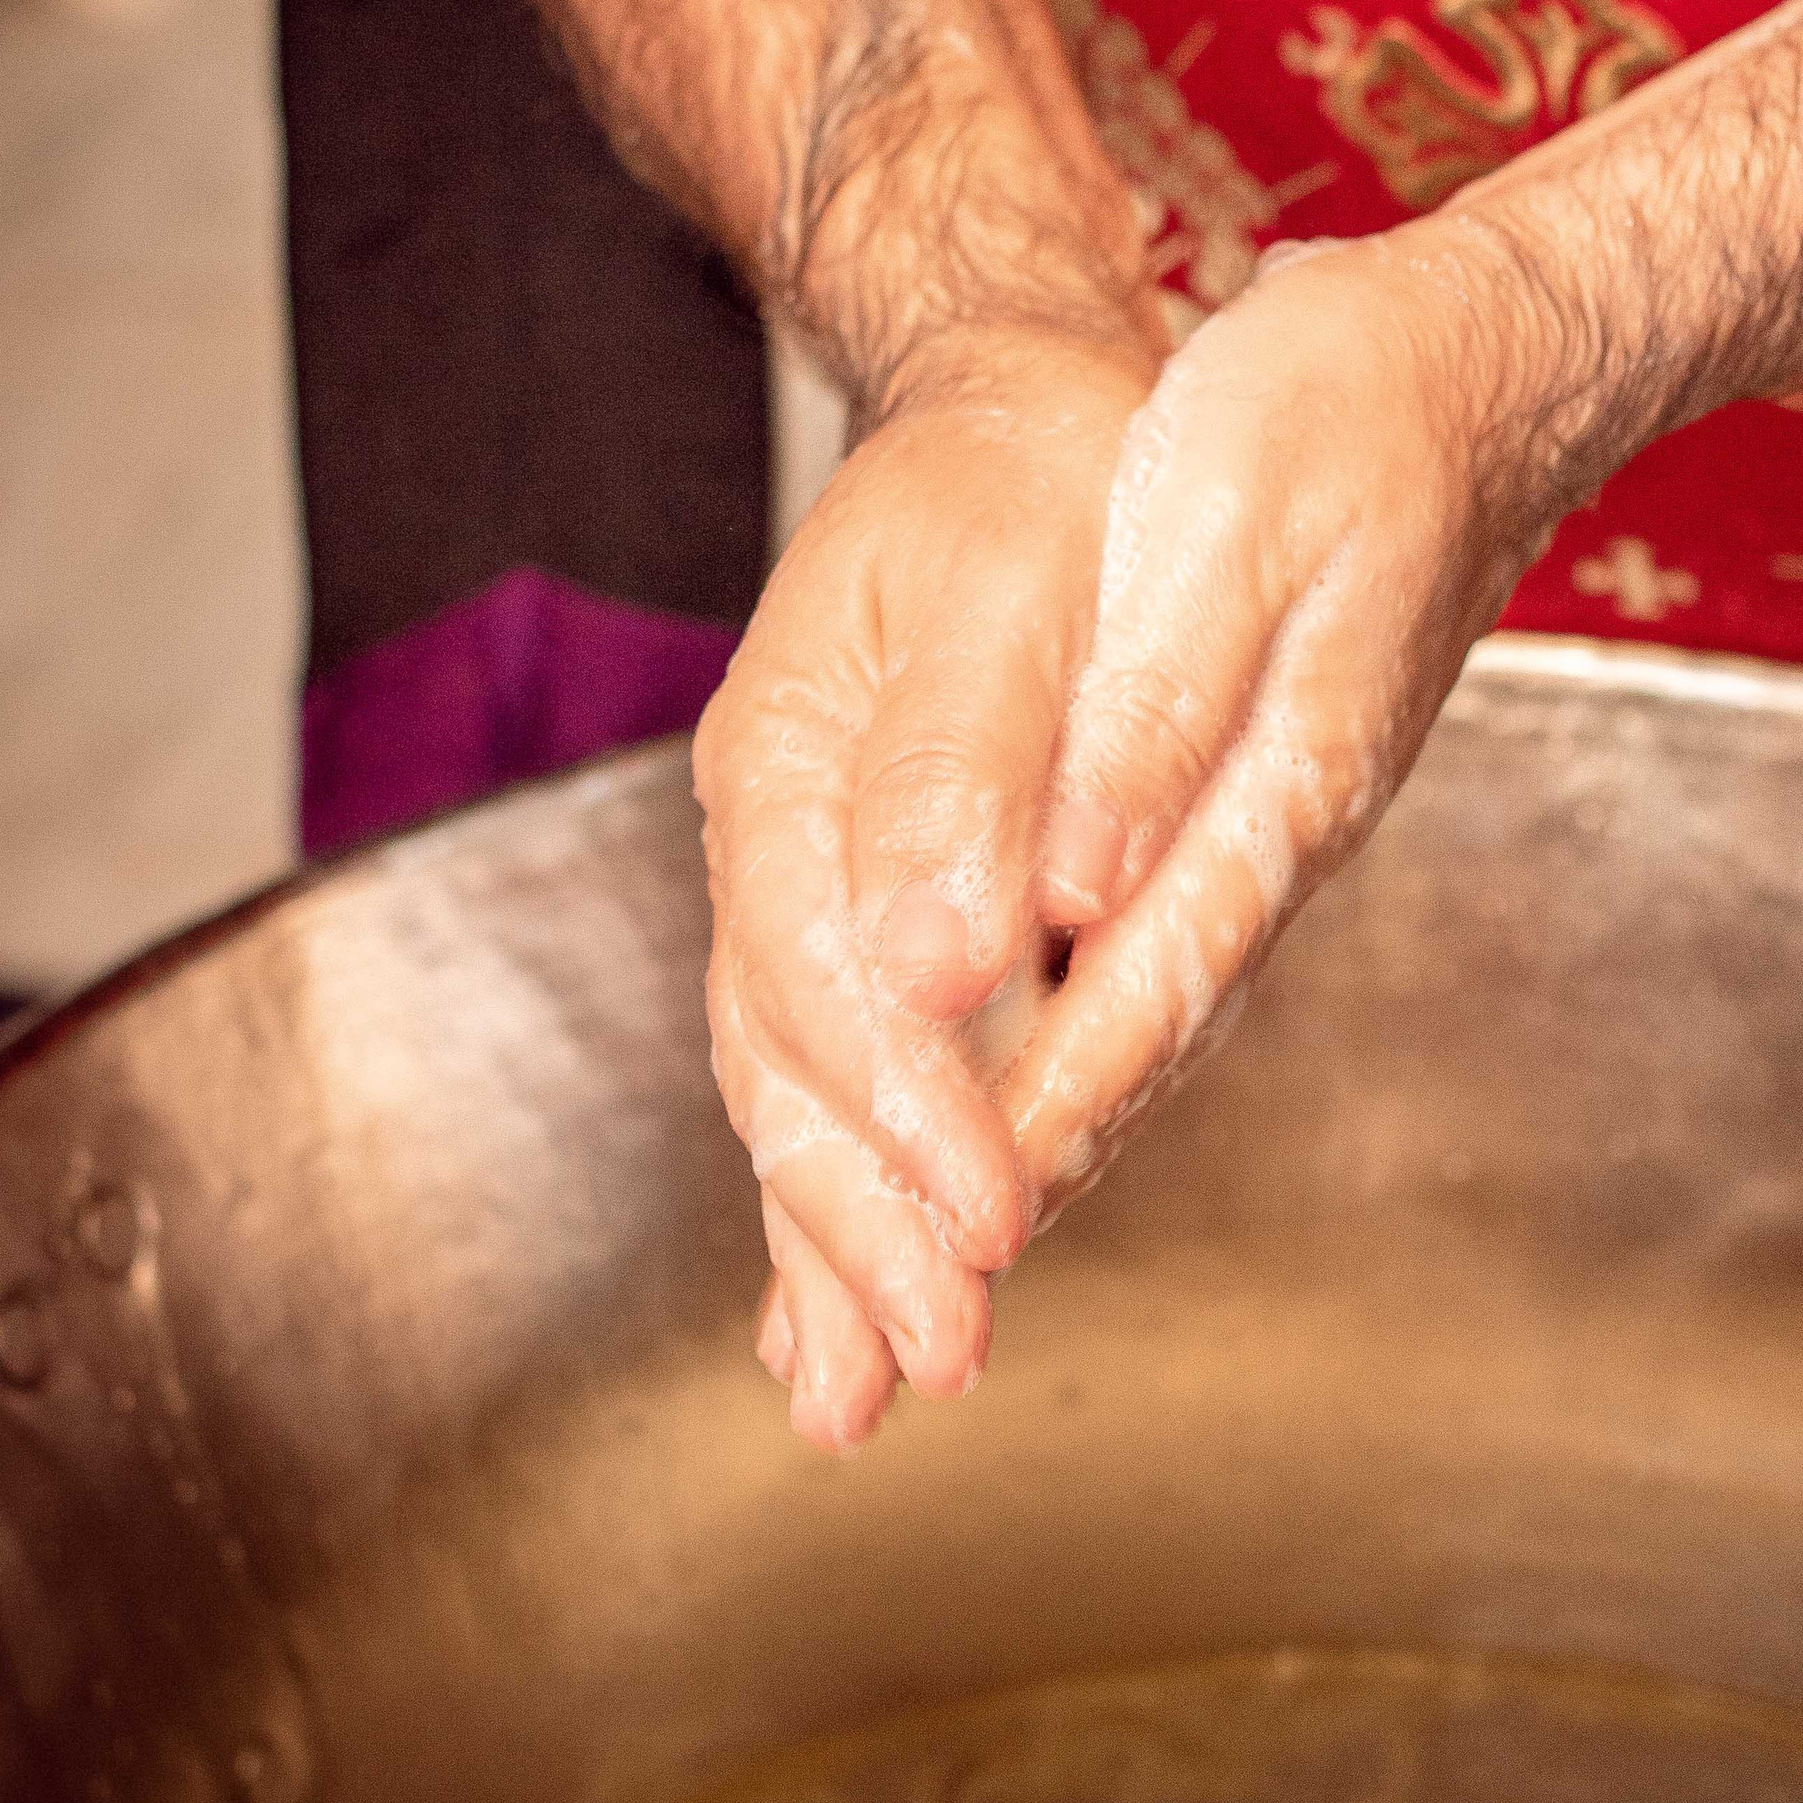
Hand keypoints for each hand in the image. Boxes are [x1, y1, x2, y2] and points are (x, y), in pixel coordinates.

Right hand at [694, 331, 1155, 1449]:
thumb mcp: (1000, 583)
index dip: (909, 1120)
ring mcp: (809, 878)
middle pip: (791, 1069)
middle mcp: (776, 840)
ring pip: (799, 1092)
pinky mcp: (865, 903)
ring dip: (833, 1242)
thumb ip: (956, 768)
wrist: (1014, 409)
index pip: (834, 982)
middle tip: (932, 1368)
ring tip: (861, 1394)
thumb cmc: (1027, 478)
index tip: (988, 1230)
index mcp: (788, 763)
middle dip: (860, 1230)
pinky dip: (841, 1185)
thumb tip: (934, 961)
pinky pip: (831, 1067)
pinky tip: (843, 1293)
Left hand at [999, 228, 1570, 1208]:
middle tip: (911, 1336)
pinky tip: (1018, 1086)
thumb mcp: (1230, 523)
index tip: (948, 1244)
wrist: (1471, 369)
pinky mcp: (1249, 798)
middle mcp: (1270, 843)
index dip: (1036, 1126)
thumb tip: (1075, 896)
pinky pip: (1142, 960)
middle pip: (1134, 1054)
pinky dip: (1068, 1050)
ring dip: (1038, 1147)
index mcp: (1265, 790)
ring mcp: (1264, 830)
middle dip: (1017, 1190)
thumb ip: (1151, 715)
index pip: (1135, 997)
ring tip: (936, 1265)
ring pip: (1136, 1025)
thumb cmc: (1345, 414)